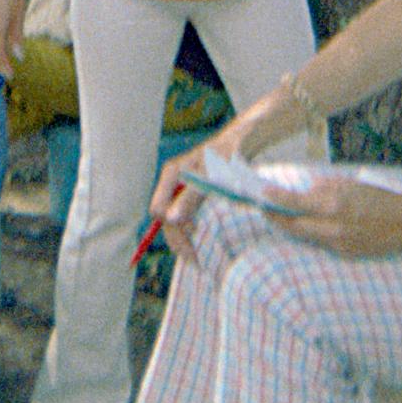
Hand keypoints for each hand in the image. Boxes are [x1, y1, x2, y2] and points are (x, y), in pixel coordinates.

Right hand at [149, 108, 275, 257]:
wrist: (242, 141)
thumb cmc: (227, 156)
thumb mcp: (209, 178)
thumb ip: (189, 198)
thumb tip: (169, 219)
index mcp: (172, 174)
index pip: (159, 210)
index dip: (173, 229)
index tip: (193, 241)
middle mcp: (172, 179)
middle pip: (164, 216)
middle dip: (176, 238)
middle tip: (195, 261)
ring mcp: (181, 184)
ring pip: (173, 216)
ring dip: (181, 234)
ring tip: (195, 253)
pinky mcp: (191, 188)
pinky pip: (183, 211)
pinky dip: (187, 225)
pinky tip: (197, 232)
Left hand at [273, 174, 401, 258]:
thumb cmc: (380, 195)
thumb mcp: (350, 183)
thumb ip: (324, 187)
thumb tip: (305, 190)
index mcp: (334, 203)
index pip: (295, 203)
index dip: (275, 200)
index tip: (261, 195)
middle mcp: (334, 226)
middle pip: (295, 226)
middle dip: (278, 218)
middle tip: (265, 210)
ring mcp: (341, 243)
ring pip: (307, 237)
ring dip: (294, 227)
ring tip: (282, 218)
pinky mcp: (348, 254)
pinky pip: (324, 244)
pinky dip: (314, 235)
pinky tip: (308, 227)